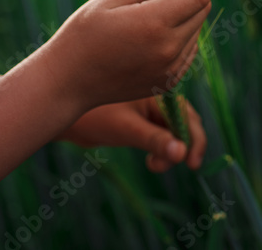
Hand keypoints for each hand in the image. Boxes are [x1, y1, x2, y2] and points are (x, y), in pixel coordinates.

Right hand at [38, 0, 211, 112]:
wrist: (68, 81)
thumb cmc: (84, 33)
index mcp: (155, 24)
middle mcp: (169, 49)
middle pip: (202, 11)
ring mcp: (171, 70)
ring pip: (196, 32)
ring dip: (183, 19)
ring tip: (147, 21)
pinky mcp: (169, 82)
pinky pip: (188, 52)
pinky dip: (178, 40)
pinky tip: (149, 40)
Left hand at [61, 97, 206, 171]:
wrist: (66, 118)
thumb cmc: (94, 116)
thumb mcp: (127, 129)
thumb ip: (154, 140)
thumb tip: (181, 154)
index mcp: (158, 94)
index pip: (188, 116)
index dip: (195, 139)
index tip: (192, 163)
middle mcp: (157, 101)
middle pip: (185, 124)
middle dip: (184, 147)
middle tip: (185, 167)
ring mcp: (149, 113)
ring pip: (173, 135)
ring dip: (171, 152)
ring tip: (155, 166)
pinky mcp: (140, 124)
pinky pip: (160, 138)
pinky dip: (161, 152)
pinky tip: (152, 163)